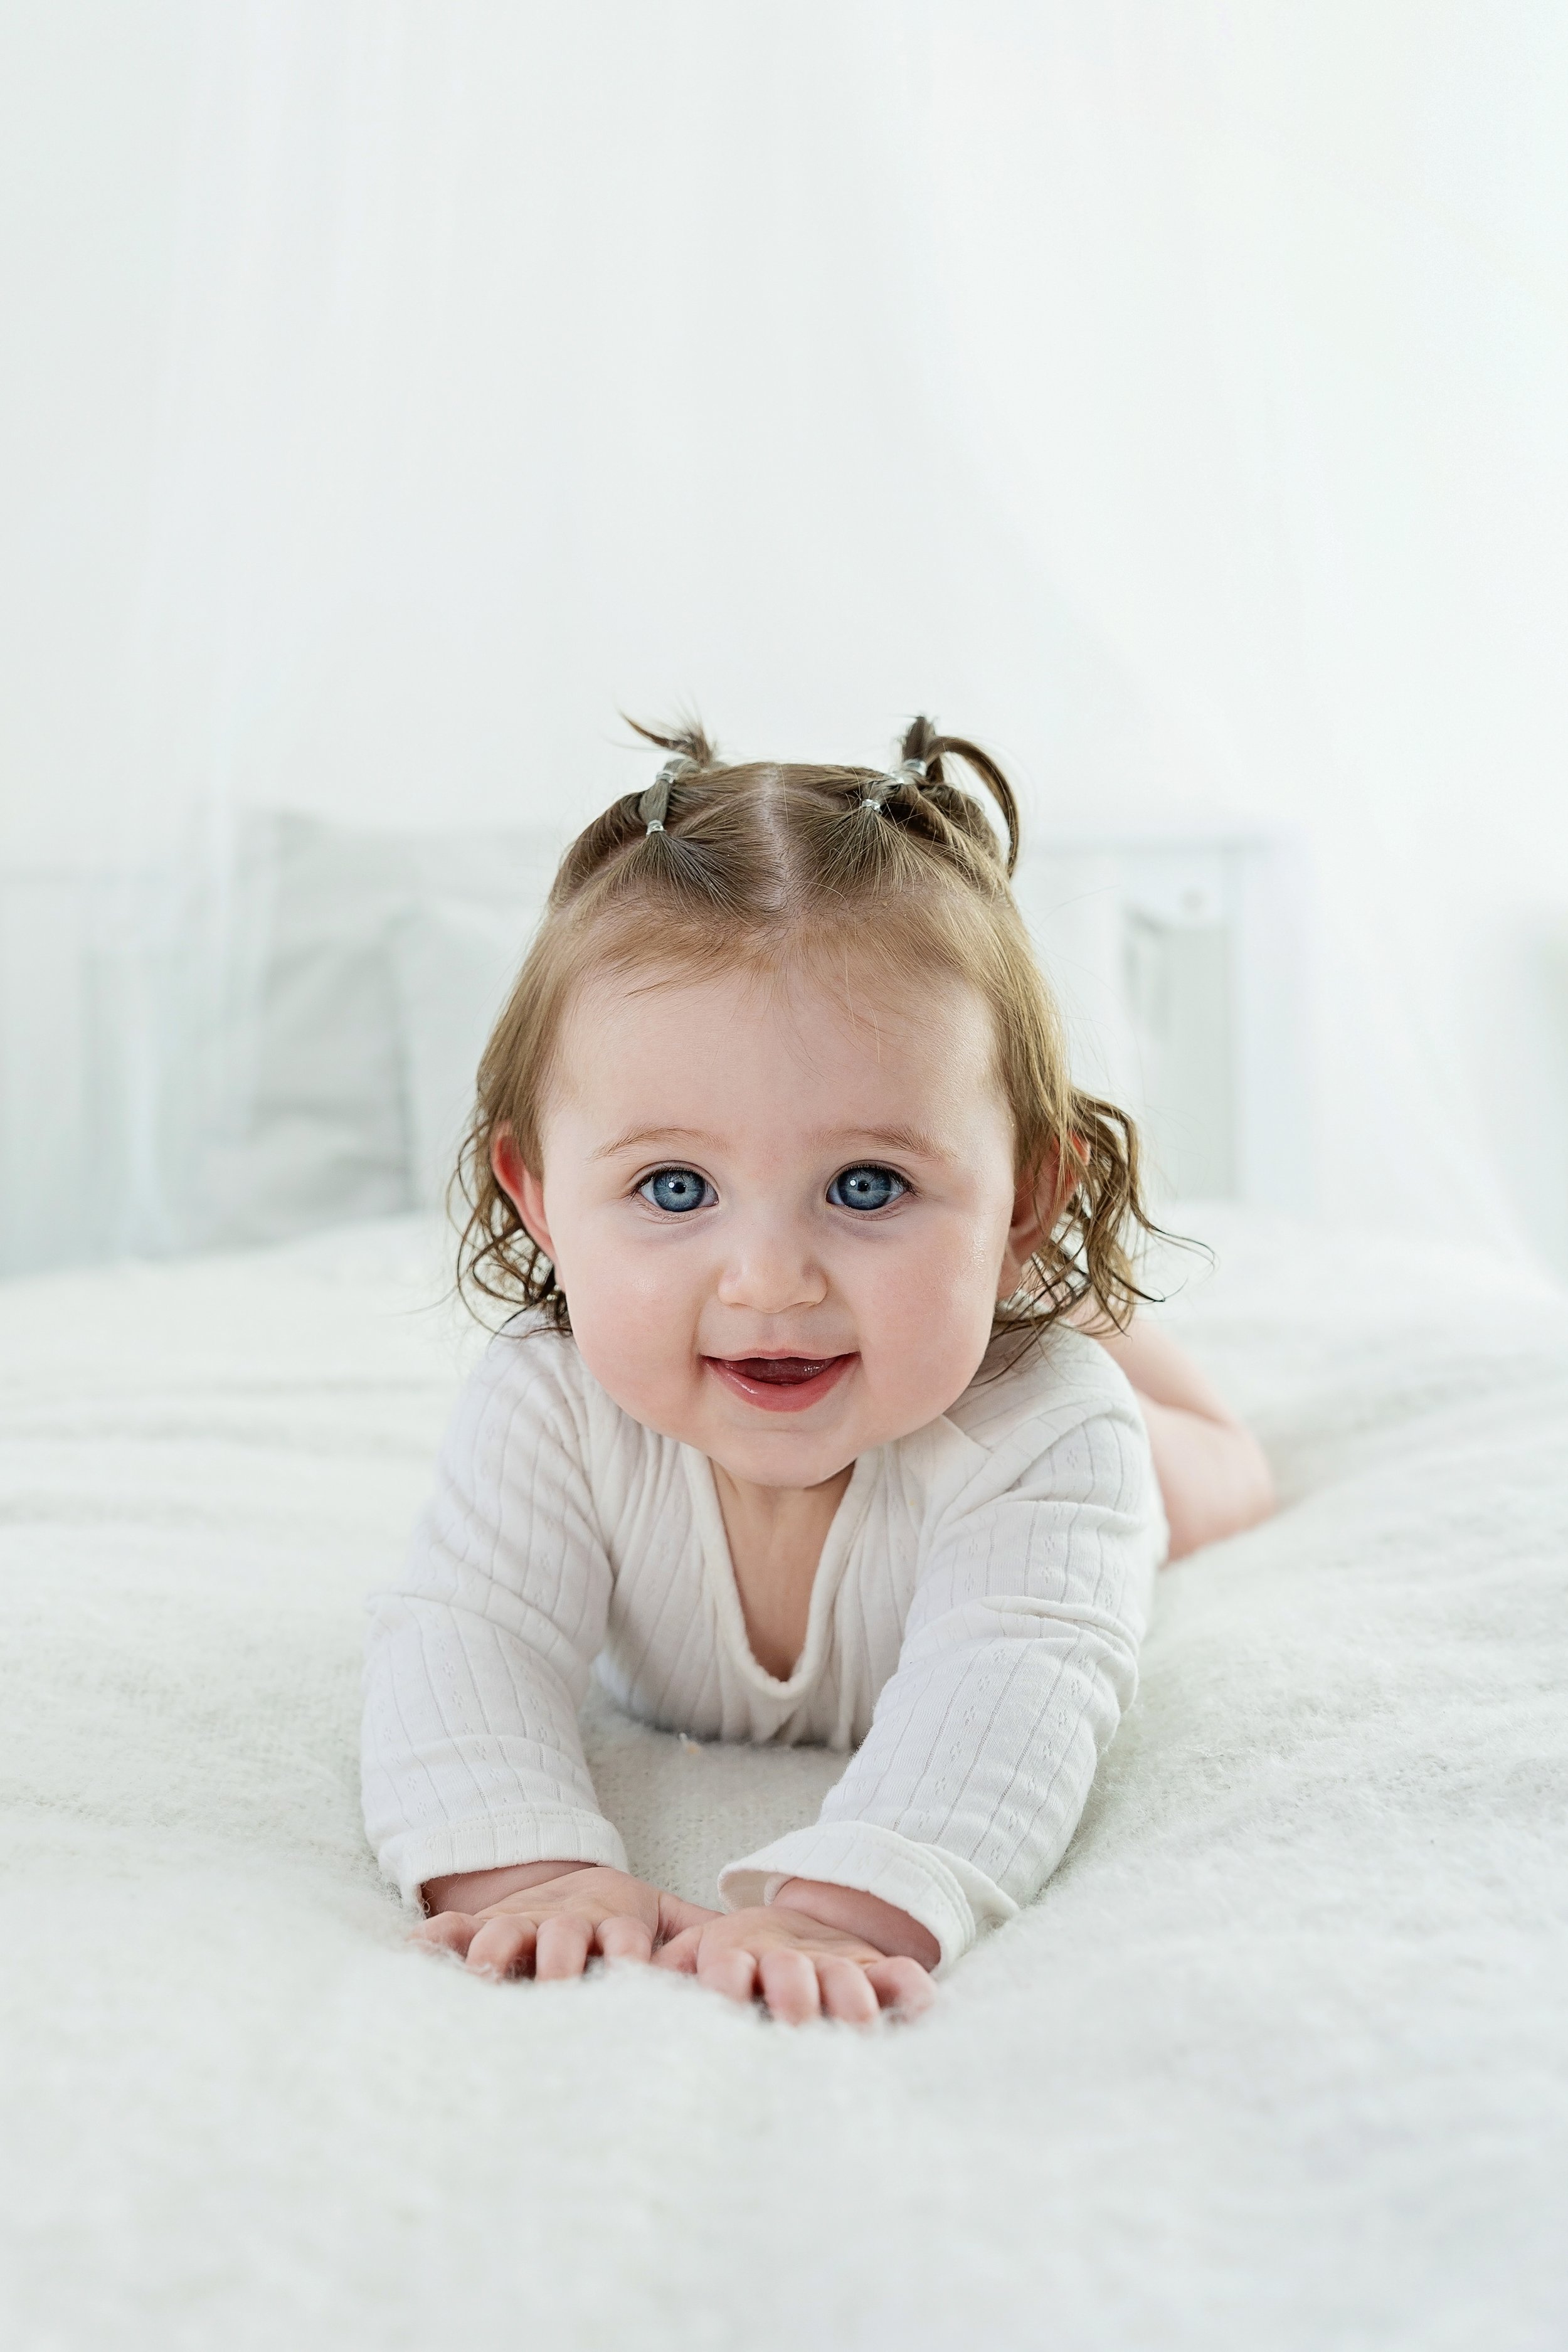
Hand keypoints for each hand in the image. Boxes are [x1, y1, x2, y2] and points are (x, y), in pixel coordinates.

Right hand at [414, 1862, 719, 1979]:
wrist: (563, 1881)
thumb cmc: (619, 1919)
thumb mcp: (662, 1917)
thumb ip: (701, 1939)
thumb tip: (750, 1964)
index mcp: (614, 1924)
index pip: (626, 1940)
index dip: (630, 1958)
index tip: (635, 1981)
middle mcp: (565, 1923)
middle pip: (562, 1939)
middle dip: (559, 1963)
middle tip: (555, 1992)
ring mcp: (518, 1921)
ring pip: (503, 1933)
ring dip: (491, 1953)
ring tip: (477, 1980)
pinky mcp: (480, 1924)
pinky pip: (448, 1928)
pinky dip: (428, 1939)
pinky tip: (405, 1957)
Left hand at [655, 1903, 934, 2024]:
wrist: (790, 1924)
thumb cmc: (731, 1961)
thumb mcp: (691, 1959)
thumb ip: (662, 1978)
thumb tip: (617, 2006)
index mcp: (734, 1954)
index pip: (727, 1967)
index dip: (726, 1986)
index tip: (723, 2012)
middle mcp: (786, 1957)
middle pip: (791, 1971)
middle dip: (794, 1996)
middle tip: (797, 2029)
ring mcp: (834, 1962)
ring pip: (846, 1976)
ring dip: (851, 2001)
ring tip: (858, 2035)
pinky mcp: (874, 1969)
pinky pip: (901, 1975)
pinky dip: (916, 1992)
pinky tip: (928, 2015)